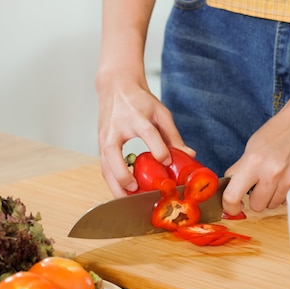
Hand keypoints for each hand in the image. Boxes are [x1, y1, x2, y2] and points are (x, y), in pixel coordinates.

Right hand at [97, 78, 193, 196]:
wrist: (116, 88)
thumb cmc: (139, 101)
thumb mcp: (160, 113)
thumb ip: (173, 135)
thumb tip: (188, 155)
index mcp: (135, 116)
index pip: (147, 133)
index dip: (158, 149)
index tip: (167, 162)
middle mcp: (116, 128)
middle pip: (114, 153)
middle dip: (122, 173)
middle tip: (134, 188)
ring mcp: (105, 138)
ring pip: (104, 165)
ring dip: (114, 184)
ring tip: (127, 200)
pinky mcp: (100, 145)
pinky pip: (104, 168)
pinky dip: (112, 182)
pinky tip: (122, 193)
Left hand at [221, 96, 289, 214]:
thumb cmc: (277, 132)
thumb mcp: (250, 148)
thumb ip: (239, 170)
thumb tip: (228, 188)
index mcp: (253, 162)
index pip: (232, 196)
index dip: (229, 206)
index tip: (232, 207)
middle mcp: (271, 173)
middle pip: (257, 206)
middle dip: (255, 199)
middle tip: (259, 185)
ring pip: (273, 205)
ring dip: (271, 197)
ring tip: (275, 179)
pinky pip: (288, 200)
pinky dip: (285, 194)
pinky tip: (286, 179)